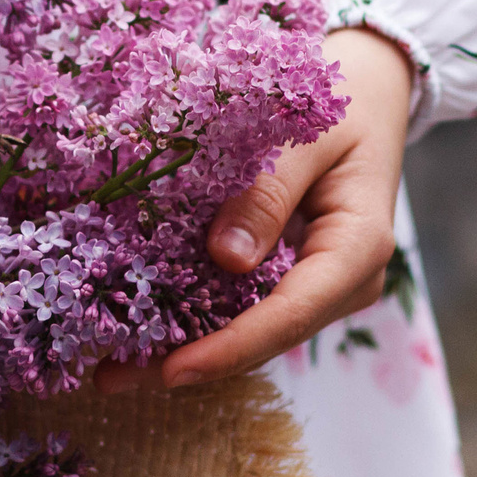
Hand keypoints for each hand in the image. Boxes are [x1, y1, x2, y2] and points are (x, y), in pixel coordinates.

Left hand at [97, 27, 414, 393]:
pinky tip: (138, 332)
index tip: (174, 371)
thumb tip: (227, 258)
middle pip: (263, 338)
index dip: (232, 348)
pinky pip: (242, 309)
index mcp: (359, 247)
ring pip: (248, 333)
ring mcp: (318, 288)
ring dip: (182, 349)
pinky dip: (192, 321)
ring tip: (109, 369)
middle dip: (191, 360)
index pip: (292, 312)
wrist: (367, 97)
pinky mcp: (291, 281)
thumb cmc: (338, 105)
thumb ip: (269, 190)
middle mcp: (343, 283)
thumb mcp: (306, 133)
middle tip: (108, 378)